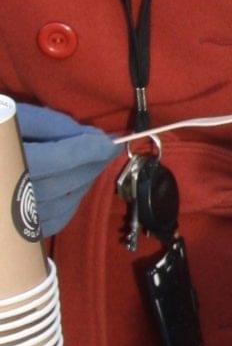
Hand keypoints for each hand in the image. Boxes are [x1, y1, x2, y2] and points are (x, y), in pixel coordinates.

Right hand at [16, 102, 119, 236]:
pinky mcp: (12, 231)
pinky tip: (71, 186)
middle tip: (104, 150)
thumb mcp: (11, 115)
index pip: (48, 161)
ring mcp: (6, 219)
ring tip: (90, 164)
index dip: (82, 152)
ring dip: (81, 185)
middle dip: (87, 167)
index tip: (106, 142)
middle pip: (57, 186)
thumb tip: (91, 139)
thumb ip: (50, 125)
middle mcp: (1, 197)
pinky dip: (66, 205)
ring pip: (56, 208)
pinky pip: (46, 224)